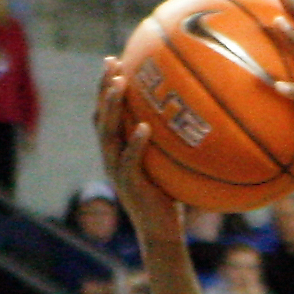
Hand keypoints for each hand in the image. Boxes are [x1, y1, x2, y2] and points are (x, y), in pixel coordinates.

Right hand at [95, 62, 185, 246]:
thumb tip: (192, 113)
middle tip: (110, 63)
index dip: (104, 88)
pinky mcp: (130, 186)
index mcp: (117, 150)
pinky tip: (143, 127)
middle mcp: (112, 158)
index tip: (112, 60)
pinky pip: (130, 161)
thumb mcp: (165, 163)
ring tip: (119, 85)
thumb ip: (168, 140)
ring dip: (113, 109)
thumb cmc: (167, 196)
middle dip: (103, 89)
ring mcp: (118, 172)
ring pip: (108, 135)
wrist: (162, 232)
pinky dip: (135, 143)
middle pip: (101, 117)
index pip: (105, 113)